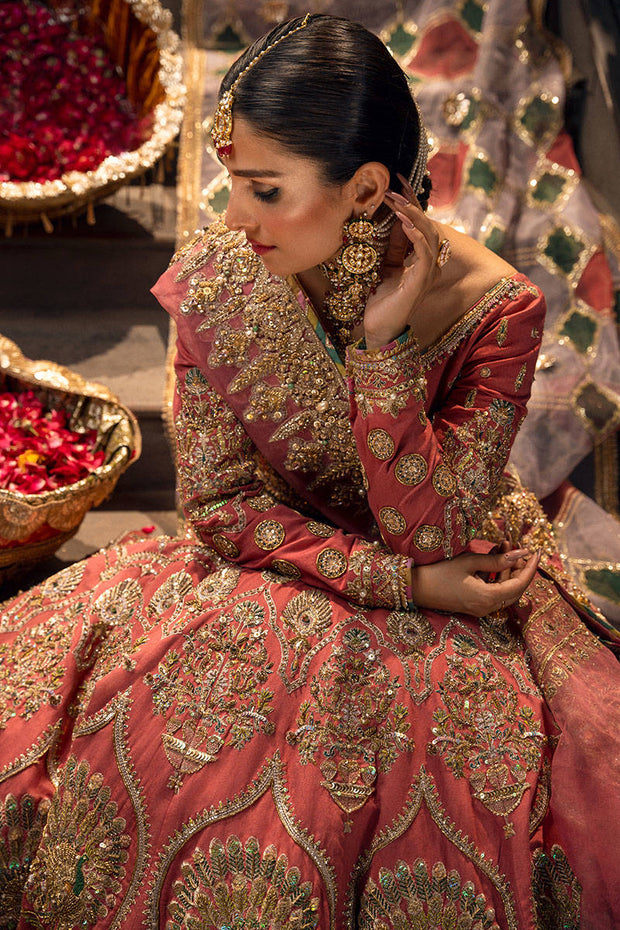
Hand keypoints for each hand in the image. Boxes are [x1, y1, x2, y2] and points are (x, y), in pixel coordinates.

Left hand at [363, 175, 443, 349]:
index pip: (419, 225)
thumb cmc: (380, 302)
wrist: (378, 329)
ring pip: (428, 236)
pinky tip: (404, 224)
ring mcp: (426, 273)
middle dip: (411, 204)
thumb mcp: (384, 268)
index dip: (411, 203)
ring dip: (413, 216)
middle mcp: (428, 265)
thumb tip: (391, 223)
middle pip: (426, 226)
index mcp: (421, 260)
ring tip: (398, 202)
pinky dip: (415, 237)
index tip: (399, 182)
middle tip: (395, 187)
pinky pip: (423, 254)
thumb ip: (392, 248)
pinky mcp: (420, 282)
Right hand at [410, 548, 539, 617]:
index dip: (531, 567)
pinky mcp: (476, 604)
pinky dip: (498, 574)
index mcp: (488, 598)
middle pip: (515, 588)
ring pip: (505, 589)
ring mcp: (482, 608)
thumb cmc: (441, 573)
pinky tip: (494, 555)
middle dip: (520, 566)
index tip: (537, 551)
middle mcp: (488, 607)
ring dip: (507, 568)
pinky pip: (495, 590)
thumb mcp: (470, 562)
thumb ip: (496, 559)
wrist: (418, 588)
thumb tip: (521, 553)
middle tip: (517, 546)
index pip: (520, 584)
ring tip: (503, 544)